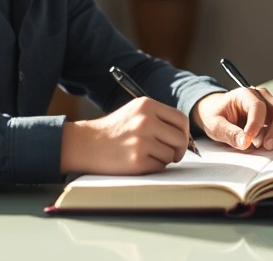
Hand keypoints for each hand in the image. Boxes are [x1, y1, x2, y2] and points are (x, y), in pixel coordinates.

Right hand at [60, 97, 190, 175]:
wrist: (87, 144)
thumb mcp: (135, 112)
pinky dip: (153, 167)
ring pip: (171, 155)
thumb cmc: (113, 130)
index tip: (179, 139)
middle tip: (172, 154)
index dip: (184, 132)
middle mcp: (145, 121)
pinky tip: (139, 161)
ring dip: (163, 159)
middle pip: (180, 138)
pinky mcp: (137, 160)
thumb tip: (185, 135)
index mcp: (146, 105)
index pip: (180, 119)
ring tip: (146, 154)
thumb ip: (159, 118)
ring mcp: (142, 141)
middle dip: (179, 149)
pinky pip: (159, 167)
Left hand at [192, 88, 272, 150]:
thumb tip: (244, 143)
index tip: (248, 141)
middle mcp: (264, 97)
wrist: (219, 113)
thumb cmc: (216, 116)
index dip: (256, 125)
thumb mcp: (215, 124)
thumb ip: (228, 132)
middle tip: (267, 146)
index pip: (258, 106)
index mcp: (246, 94)